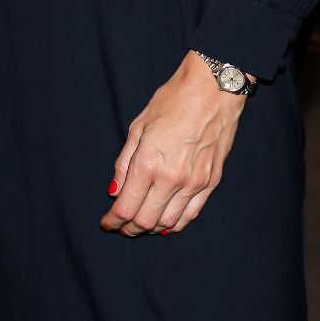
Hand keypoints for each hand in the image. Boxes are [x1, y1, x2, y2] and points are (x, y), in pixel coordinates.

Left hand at [103, 51, 246, 236]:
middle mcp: (172, 179)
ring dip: (151, 228)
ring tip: (139, 224)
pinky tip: (164, 222)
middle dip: (129, 228)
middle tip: (120, 226)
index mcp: (148, 163)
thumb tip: (114, 192)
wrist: (213, 92)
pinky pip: (191, 215)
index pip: (126, 207)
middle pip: (146, 221)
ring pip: (169, 222)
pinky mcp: (211, 183)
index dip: (113, 221)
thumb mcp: (137, 128)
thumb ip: (124, 164)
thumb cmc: (171, 103)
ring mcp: (194, 183)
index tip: (106, 224)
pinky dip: (174, 223)